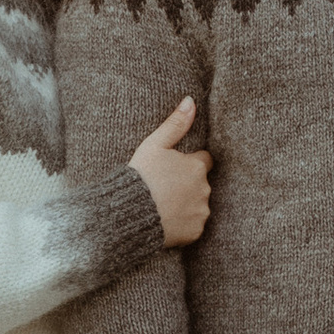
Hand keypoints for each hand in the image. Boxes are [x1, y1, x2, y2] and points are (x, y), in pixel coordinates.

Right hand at [129, 98, 211, 247]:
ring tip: (163, 204)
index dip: (190, 162)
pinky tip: (165, 220)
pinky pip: (192, 225)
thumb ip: (175, 124)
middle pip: (200, 184)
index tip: (174, 167)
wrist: (128, 214)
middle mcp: (204, 189)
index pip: (204, 160)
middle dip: (188, 184)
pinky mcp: (195, 233)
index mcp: (197, 167)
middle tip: (165, 187)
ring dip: (187, 204)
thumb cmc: (141, 177)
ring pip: (198, 205)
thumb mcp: (154, 145)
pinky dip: (183, 223)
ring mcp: (200, 212)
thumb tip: (190, 100)